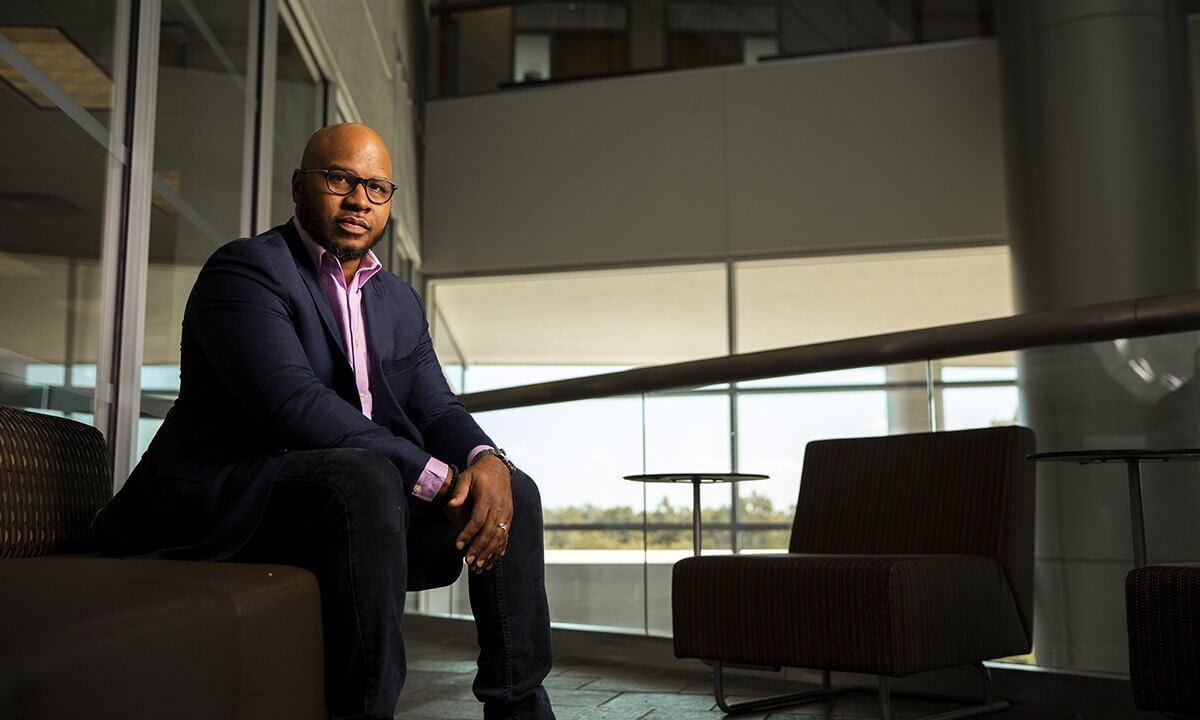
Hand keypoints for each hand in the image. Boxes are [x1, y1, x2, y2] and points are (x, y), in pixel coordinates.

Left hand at [445, 454, 511, 572]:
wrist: (498, 466)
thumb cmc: (479, 473)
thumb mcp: (467, 477)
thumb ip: (459, 491)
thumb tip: (451, 504)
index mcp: (488, 498)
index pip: (478, 520)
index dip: (468, 534)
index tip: (458, 546)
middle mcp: (500, 506)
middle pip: (491, 531)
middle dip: (480, 548)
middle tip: (470, 561)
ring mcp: (507, 512)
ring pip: (500, 536)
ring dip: (490, 552)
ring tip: (480, 566)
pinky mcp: (509, 515)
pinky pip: (506, 534)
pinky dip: (500, 547)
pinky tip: (495, 558)